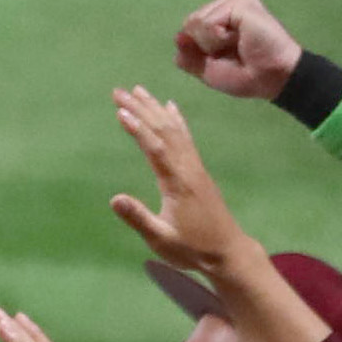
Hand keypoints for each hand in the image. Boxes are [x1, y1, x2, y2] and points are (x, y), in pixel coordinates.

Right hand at [108, 85, 253, 276]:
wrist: (227, 250)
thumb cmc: (191, 248)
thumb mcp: (161, 238)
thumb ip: (138, 218)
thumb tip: (114, 198)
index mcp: (177, 182)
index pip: (155, 148)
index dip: (138, 127)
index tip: (120, 110)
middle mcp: (187, 168)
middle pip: (164, 131)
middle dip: (142, 109)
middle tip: (120, 91)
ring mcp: (195, 167)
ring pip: (175, 130)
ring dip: (156, 109)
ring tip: (140, 91)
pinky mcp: (198, 170)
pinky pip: (186, 138)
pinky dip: (176, 120)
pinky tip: (171, 108)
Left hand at [175, 0, 303, 100]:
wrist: (268, 78)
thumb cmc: (243, 75)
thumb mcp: (206, 68)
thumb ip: (188, 54)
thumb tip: (178, 37)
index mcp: (220, 16)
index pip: (188, 29)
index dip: (198, 50)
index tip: (223, 56)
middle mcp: (228, 3)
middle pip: (189, 25)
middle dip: (204, 46)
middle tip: (233, 51)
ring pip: (195, 23)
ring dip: (212, 44)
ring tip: (239, 44)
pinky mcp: (241, 1)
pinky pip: (208, 23)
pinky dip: (218, 39)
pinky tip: (241, 38)